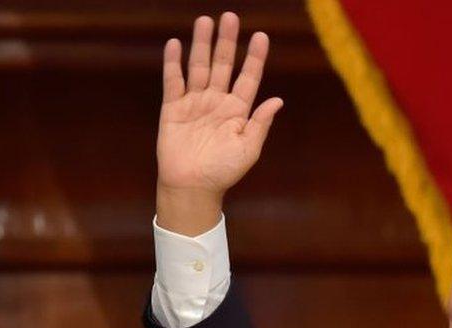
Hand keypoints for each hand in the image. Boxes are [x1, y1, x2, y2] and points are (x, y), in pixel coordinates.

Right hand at [155, 12, 282, 234]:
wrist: (193, 187)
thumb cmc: (224, 171)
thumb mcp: (249, 149)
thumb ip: (260, 123)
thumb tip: (277, 100)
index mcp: (238, 111)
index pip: (248, 78)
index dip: (254, 58)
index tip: (261, 36)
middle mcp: (217, 102)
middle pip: (222, 65)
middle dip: (227, 42)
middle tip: (230, 17)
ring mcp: (195, 103)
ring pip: (199, 67)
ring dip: (201, 45)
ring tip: (205, 21)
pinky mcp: (173, 109)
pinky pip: (174, 82)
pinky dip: (174, 64)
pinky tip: (175, 44)